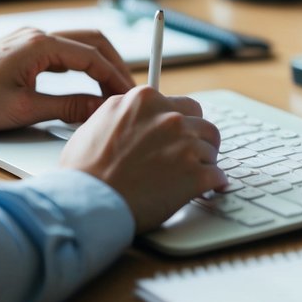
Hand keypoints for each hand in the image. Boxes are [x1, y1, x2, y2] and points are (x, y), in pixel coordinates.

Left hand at [0, 28, 134, 132]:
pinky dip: (81, 65)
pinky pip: (62, 51)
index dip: (115, 78)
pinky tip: (86, 83)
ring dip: (99, 63)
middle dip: (114, 65)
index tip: (129, 97)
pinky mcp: (22, 49)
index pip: (93, 56)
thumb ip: (68, 107)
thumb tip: (100, 108)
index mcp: (39, 45)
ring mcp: (28, 39)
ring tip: (111, 89)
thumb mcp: (25, 110)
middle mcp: (36, 35)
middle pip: (92, 41)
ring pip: (78, 44)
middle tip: (127, 91)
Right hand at [59, 86, 225, 231]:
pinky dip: (212, 185)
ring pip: (211, 149)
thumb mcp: (98, 122)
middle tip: (188, 157)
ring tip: (187, 179)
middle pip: (202, 123)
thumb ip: (126, 115)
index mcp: (145, 100)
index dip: (178, 125)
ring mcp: (185, 145)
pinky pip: (217, 176)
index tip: (176, 138)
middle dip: (198, 140)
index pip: (180, 105)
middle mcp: (169, 117)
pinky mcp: (196, 174)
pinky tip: (204, 191)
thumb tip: (136, 120)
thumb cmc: (84, 171)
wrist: (87, 201)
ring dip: (203, 164)